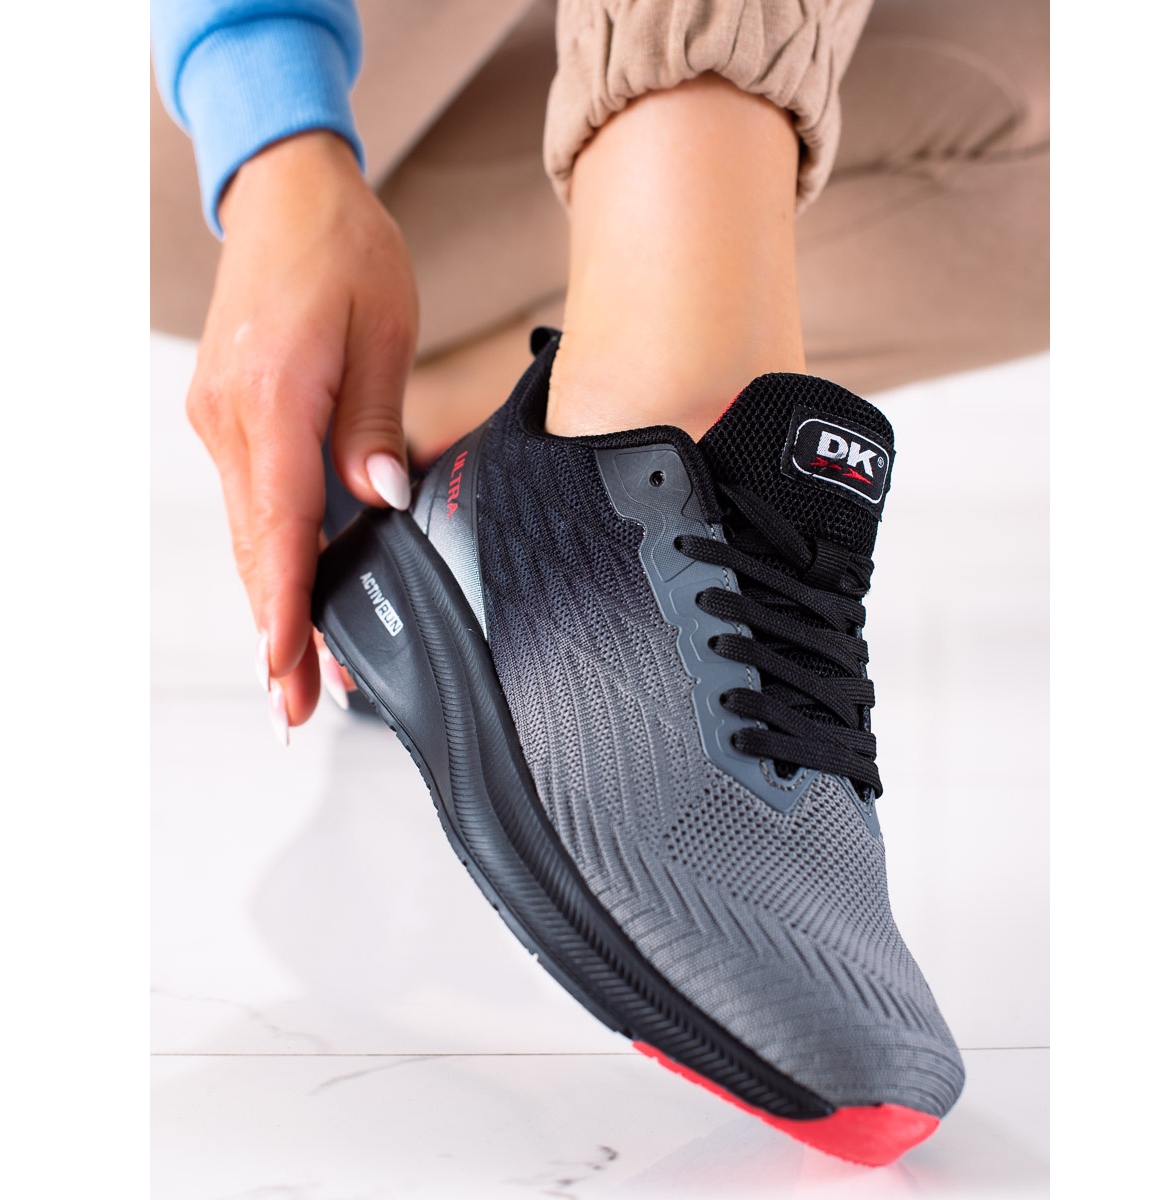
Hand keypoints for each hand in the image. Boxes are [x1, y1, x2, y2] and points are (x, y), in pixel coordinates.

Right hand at [186, 131, 417, 741]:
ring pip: (253, 534)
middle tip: (296, 705)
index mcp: (274, 399)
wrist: (288, 197)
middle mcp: (232, 420)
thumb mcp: (382, 332)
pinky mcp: (231, 419)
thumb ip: (377, 425)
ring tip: (297, 670)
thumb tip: (383, 500)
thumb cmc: (342, 252)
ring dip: (274, 603)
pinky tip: (292, 592)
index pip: (283, 526)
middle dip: (278, 633)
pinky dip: (273, 555)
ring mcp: (223, 422)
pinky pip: (255, 503)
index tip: (290, 669)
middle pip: (259, 549)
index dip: (289, 606)